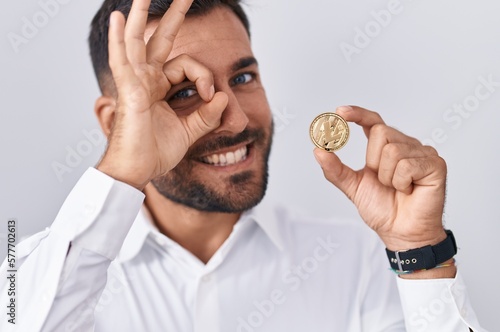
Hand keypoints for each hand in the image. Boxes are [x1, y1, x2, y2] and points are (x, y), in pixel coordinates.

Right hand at [97, 0, 227, 189]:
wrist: (138, 171)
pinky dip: (118, 39)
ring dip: (141, 14)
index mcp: (160, 87)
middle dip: (173, 16)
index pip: (187, 66)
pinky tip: (118, 17)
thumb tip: (225, 97)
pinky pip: (122, 60)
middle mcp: (146, 79)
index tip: (214, 98)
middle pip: (160, 39)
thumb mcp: (190, 131)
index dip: (204, 78)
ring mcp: (135, 82)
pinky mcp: (129, 90)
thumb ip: (208, 115)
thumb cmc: (156, 152)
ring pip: (137, 40)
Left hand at [314, 106, 447, 250]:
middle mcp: (405, 145)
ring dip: (387, 176)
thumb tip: (318, 150)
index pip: (372, 121)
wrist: (400, 233)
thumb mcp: (352, 187)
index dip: (357, 114)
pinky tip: (409, 190)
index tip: (339, 112)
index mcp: (385, 147)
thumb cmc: (382, 209)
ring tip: (396, 188)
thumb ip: (335, 169)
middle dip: (373, 161)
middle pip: (381, 132)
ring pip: (392, 150)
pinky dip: (401, 182)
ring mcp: (422, 153)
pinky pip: (407, 164)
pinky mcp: (435, 164)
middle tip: (382, 181)